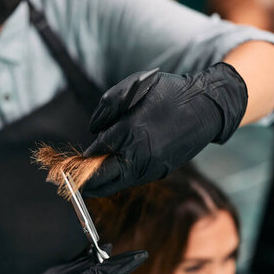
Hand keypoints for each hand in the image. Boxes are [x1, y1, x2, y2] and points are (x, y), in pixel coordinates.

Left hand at [82, 62, 247, 197]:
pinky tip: (111, 173)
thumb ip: (106, 109)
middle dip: (84, 183)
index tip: (67, 166)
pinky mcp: (160, 172)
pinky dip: (119, 179)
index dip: (79, 162)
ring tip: (86, 183)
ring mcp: (151, 168)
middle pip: (103, 180)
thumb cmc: (168, 93)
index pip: (94, 155)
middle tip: (69, 183)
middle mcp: (139, 156)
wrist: (207, 106)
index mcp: (129, 133)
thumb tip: (93, 131)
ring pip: (118, 184)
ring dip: (101, 185)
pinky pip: (133, 180)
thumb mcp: (132, 88)